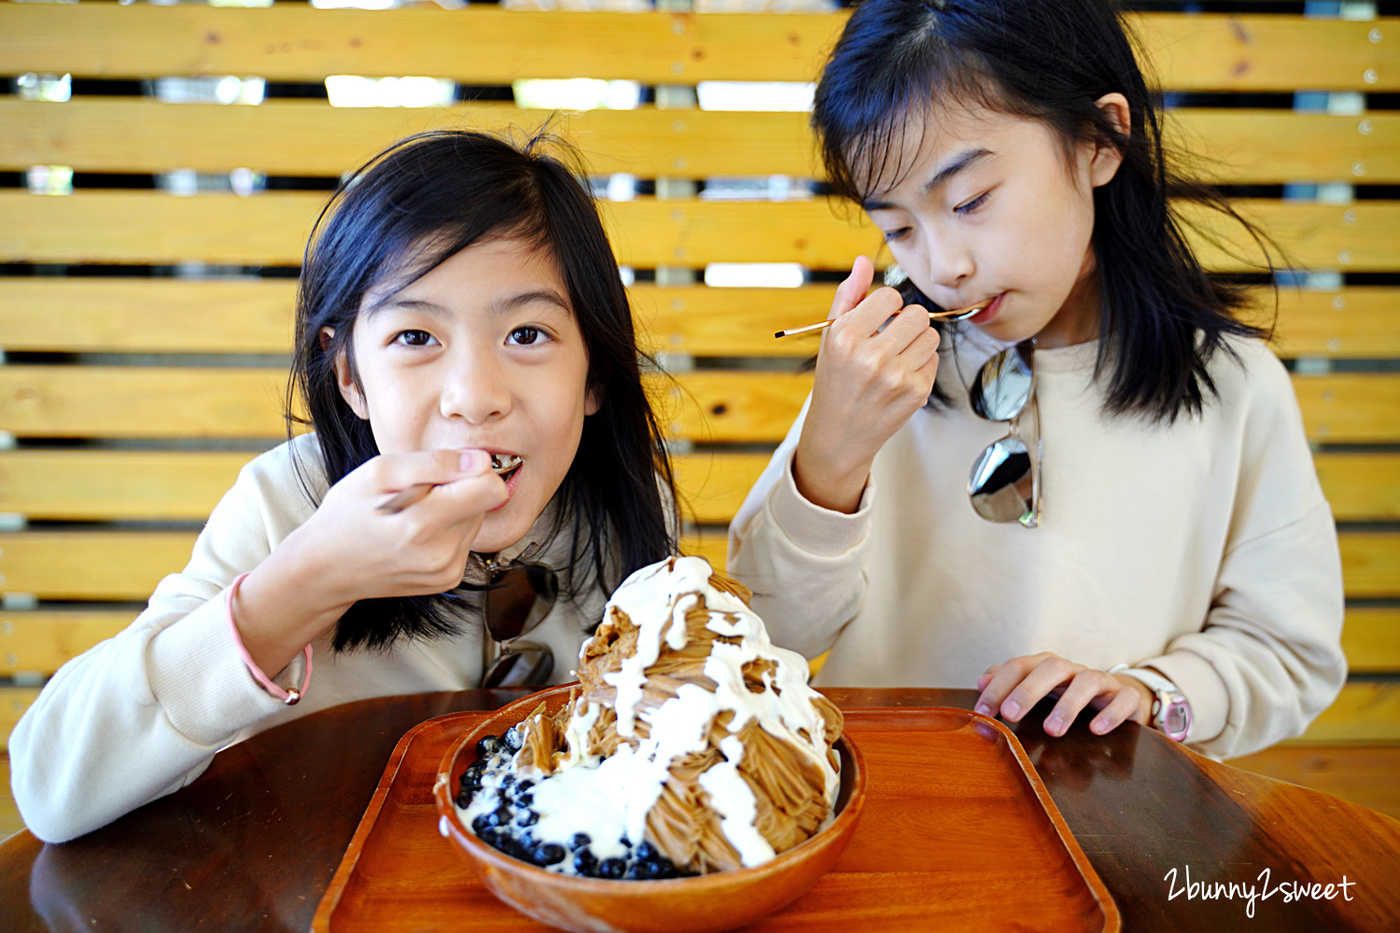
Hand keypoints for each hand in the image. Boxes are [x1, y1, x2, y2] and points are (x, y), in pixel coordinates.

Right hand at [232, 448, 507, 673]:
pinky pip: (466, 540)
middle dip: (459, 489)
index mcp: (423, 525)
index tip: (445, 470)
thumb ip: (435, 463)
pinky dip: (447, 530)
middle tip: (417, 494)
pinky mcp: (448, 579)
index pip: (491, 489)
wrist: (325, 568)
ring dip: (453, 510)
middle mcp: (442, 555)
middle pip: (485, 503)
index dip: (473, 469)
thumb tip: (481, 460)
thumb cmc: (346, 514)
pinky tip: (417, 531)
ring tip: (413, 514)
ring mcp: (446, 572)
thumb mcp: (379, 472)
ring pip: (477, 520)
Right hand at [792, 256, 940, 512]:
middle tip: (891, 338)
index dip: (886, 306)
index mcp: (846, 336)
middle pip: (917, 314)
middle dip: (907, 322)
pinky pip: (933, 360)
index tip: (877, 322)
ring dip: (917, 342)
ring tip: (896, 357)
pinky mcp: (916, 393)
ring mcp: (896, 377)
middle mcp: (871, 357)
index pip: (890, 296)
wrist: (837, 436)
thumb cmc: (834, 381)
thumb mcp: (831, 337)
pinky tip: (900, 377)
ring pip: (931, 336)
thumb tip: (864, 260)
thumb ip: (849, 296)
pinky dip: (921, 364)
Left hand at [974, 652, 1152, 736]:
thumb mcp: (1039, 688)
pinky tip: (1096, 730)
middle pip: (1051, 667)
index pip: (1019, 667)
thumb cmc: (1069, 694)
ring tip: (1052, 730)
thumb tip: (981, 681)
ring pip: (1088, 681)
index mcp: (1047, 666)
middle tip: (1011, 713)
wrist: (1120, 696)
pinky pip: (1123, 699)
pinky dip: (1111, 714)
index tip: (984, 713)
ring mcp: (1102, 682)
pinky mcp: (1127, 697)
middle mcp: (1073, 670)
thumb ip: (1009, 683)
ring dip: (1068, 705)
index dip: (998, 687)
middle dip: (1028, 689)